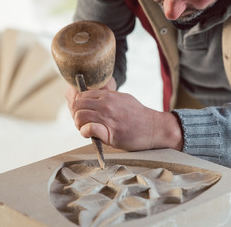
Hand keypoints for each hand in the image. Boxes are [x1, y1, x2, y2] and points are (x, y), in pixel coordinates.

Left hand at [67, 89, 182, 151]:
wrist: (154, 128)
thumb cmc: (139, 115)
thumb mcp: (123, 98)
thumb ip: (108, 97)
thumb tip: (93, 98)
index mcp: (108, 95)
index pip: (81, 95)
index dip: (78, 105)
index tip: (82, 112)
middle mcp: (106, 104)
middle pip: (77, 105)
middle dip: (76, 114)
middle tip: (82, 123)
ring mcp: (108, 118)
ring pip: (79, 116)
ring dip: (79, 125)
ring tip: (85, 130)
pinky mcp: (110, 133)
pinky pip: (88, 129)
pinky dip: (85, 132)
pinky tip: (90, 135)